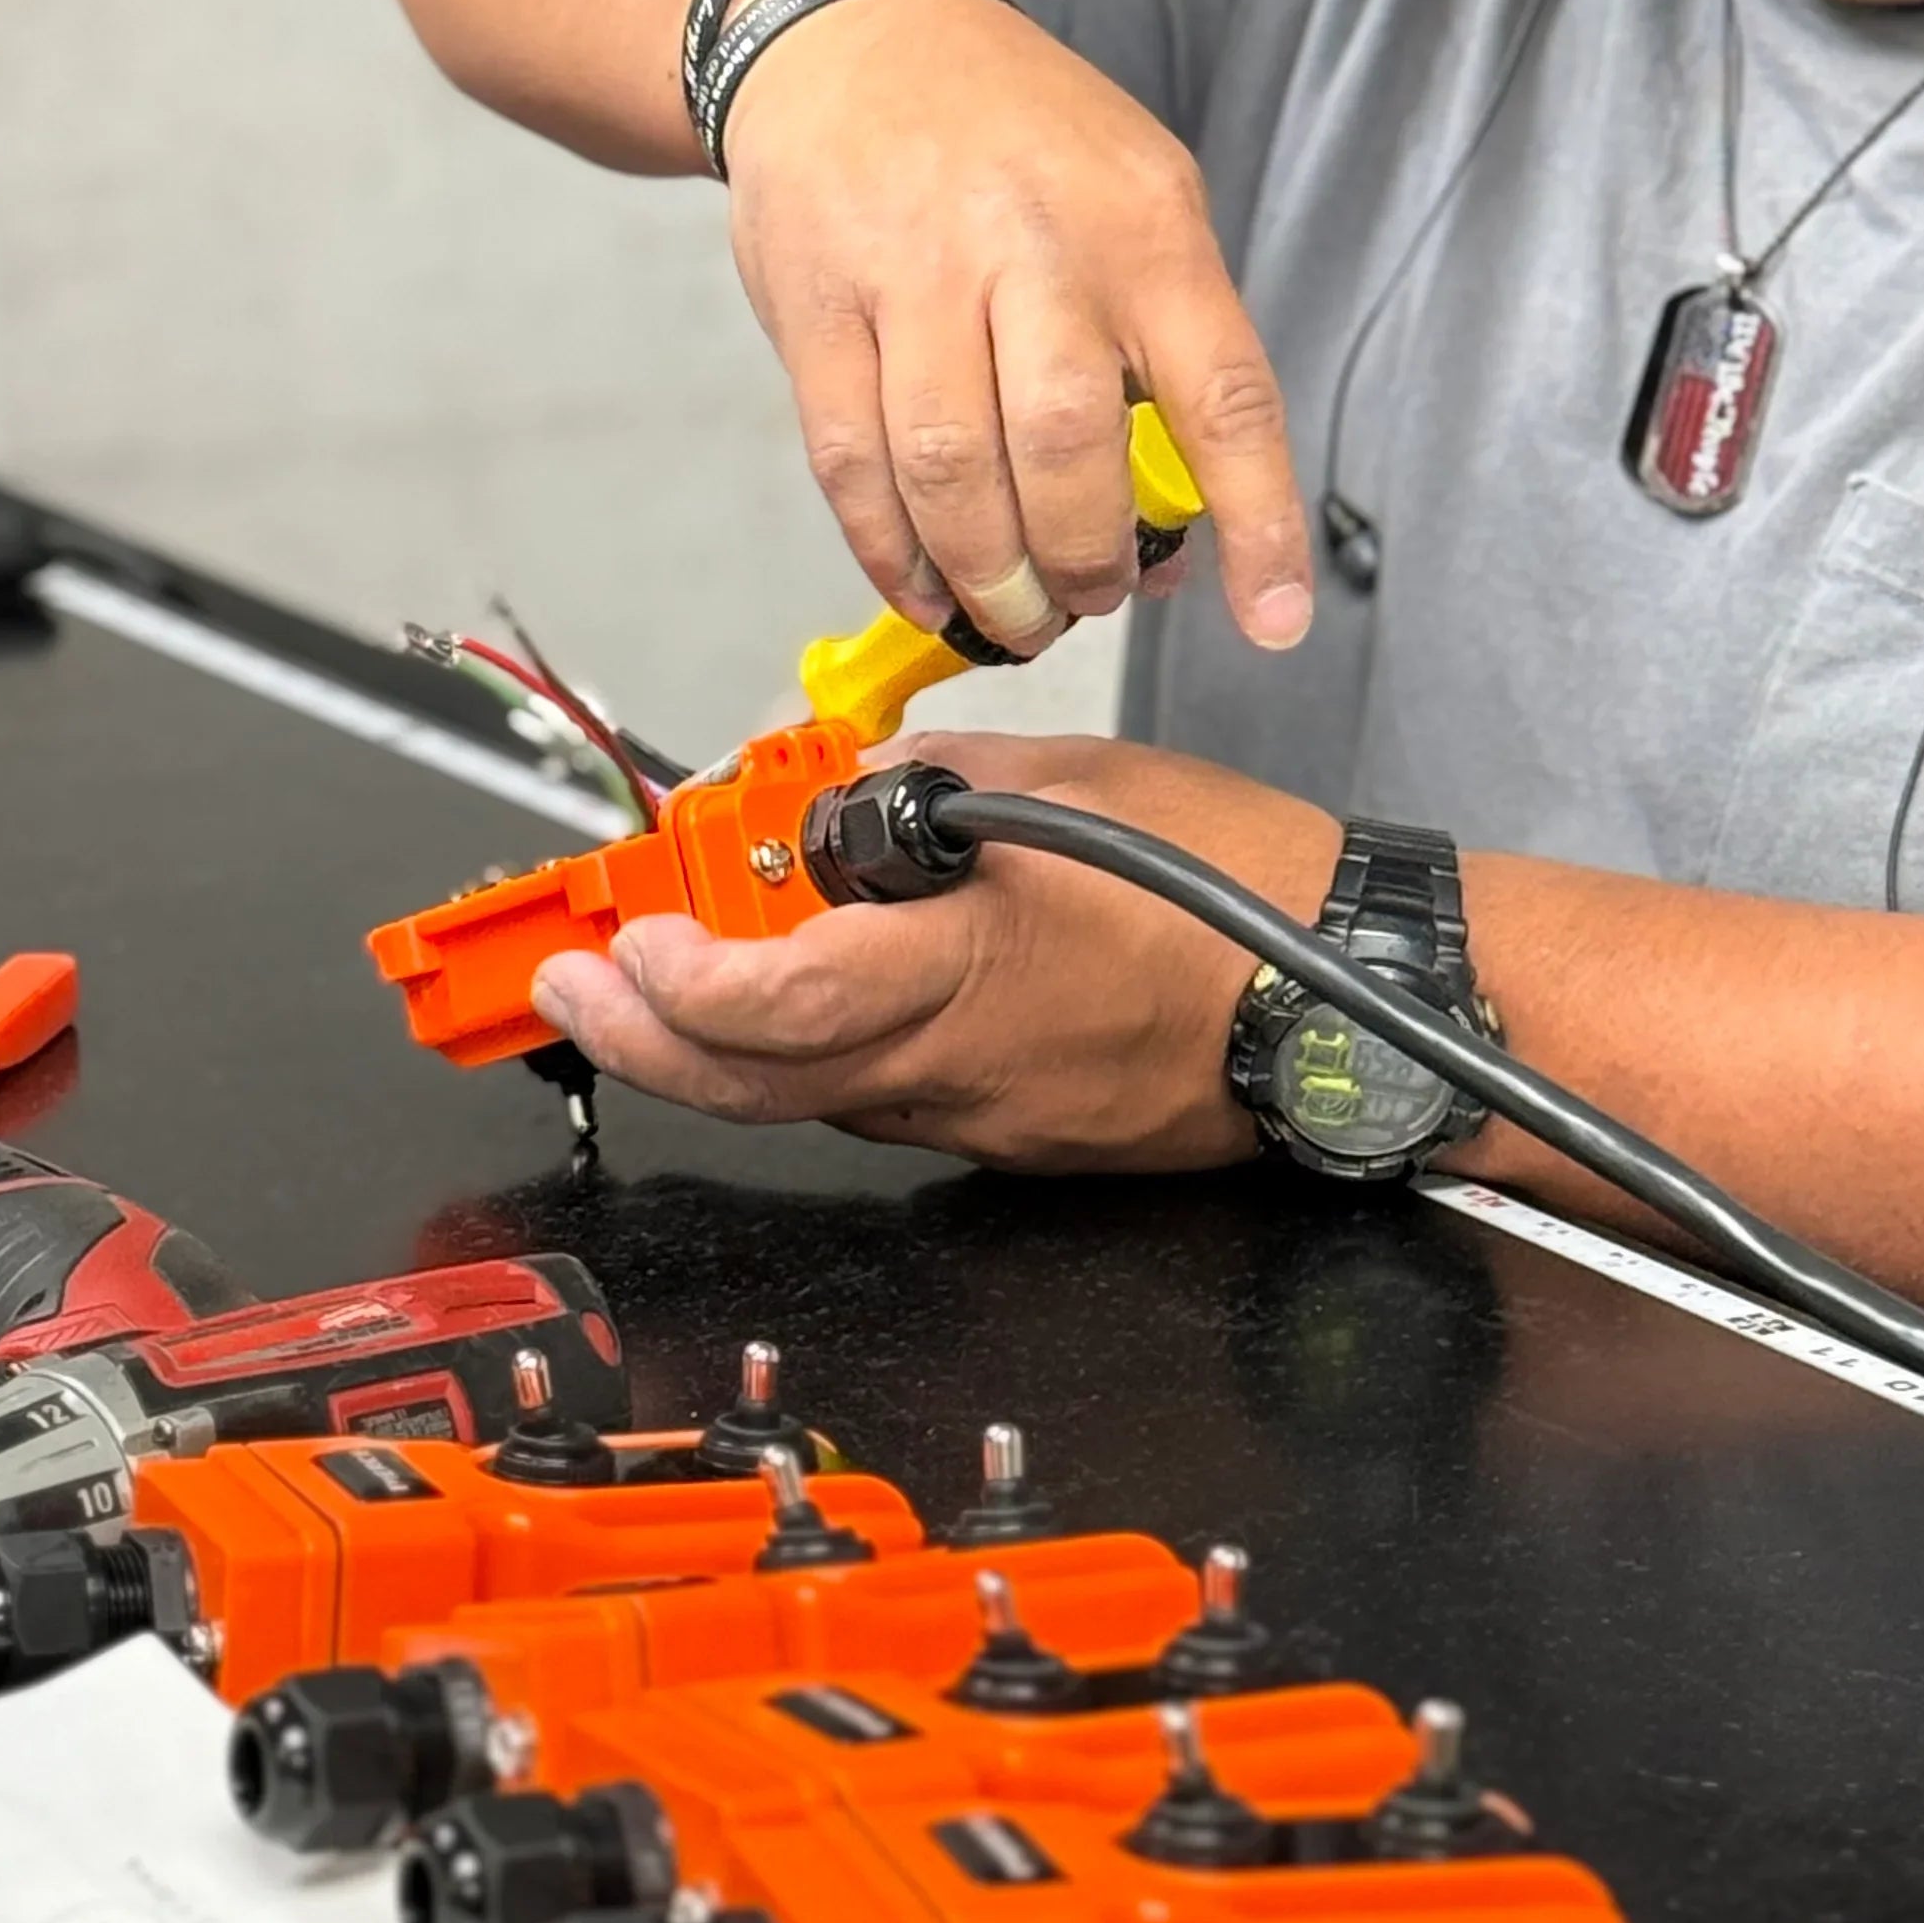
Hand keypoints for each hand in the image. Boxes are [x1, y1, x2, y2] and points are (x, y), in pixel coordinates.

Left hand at [526, 732, 1340, 1163]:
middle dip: (640, 1038)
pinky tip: (806, 1005)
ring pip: (816, 1101)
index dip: (675, 985)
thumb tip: (840, 797)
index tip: (620, 942)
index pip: (779, 1005)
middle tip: (575, 986)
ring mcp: (991, 1122)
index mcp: (975, 970)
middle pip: (757, 1086)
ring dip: (721, 1049)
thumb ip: (934, 788)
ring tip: (661, 983)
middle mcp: (965, 1069)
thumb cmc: (1237, 885)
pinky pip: (891, 1106)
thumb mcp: (1073, 779)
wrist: (1349, 996)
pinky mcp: (1022, 1143)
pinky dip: (821, 1059)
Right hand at [721, 0, 1314, 659]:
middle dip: (1084, 563)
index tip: (1274, 620)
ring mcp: (914, 271)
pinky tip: (922, 585)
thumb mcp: (1137, 198)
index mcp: (1144, 225)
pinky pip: (851, 461)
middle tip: (1090, 601)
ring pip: (948, 468)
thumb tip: (1180, 539)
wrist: (853, 36)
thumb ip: (1168, 352)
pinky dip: (889, 551)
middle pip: (1065, 445)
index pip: (1224, 392)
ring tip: (1010, 614)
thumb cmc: (1017, 138)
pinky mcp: (817, 304)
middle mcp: (1032, 242)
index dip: (1259, 519)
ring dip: (985, 574)